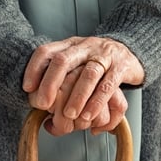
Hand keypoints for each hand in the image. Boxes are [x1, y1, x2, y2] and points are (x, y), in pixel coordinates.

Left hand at [23, 36, 143, 131]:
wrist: (132, 51)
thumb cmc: (98, 63)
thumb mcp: (77, 64)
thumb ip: (60, 81)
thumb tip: (43, 112)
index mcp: (70, 45)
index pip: (46, 51)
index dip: (34, 68)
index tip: (27, 88)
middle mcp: (85, 47)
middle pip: (63, 60)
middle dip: (51, 84)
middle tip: (43, 104)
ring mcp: (104, 55)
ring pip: (88, 74)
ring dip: (77, 97)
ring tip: (69, 115)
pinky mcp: (121, 67)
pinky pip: (108, 85)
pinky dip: (97, 102)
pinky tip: (89, 115)